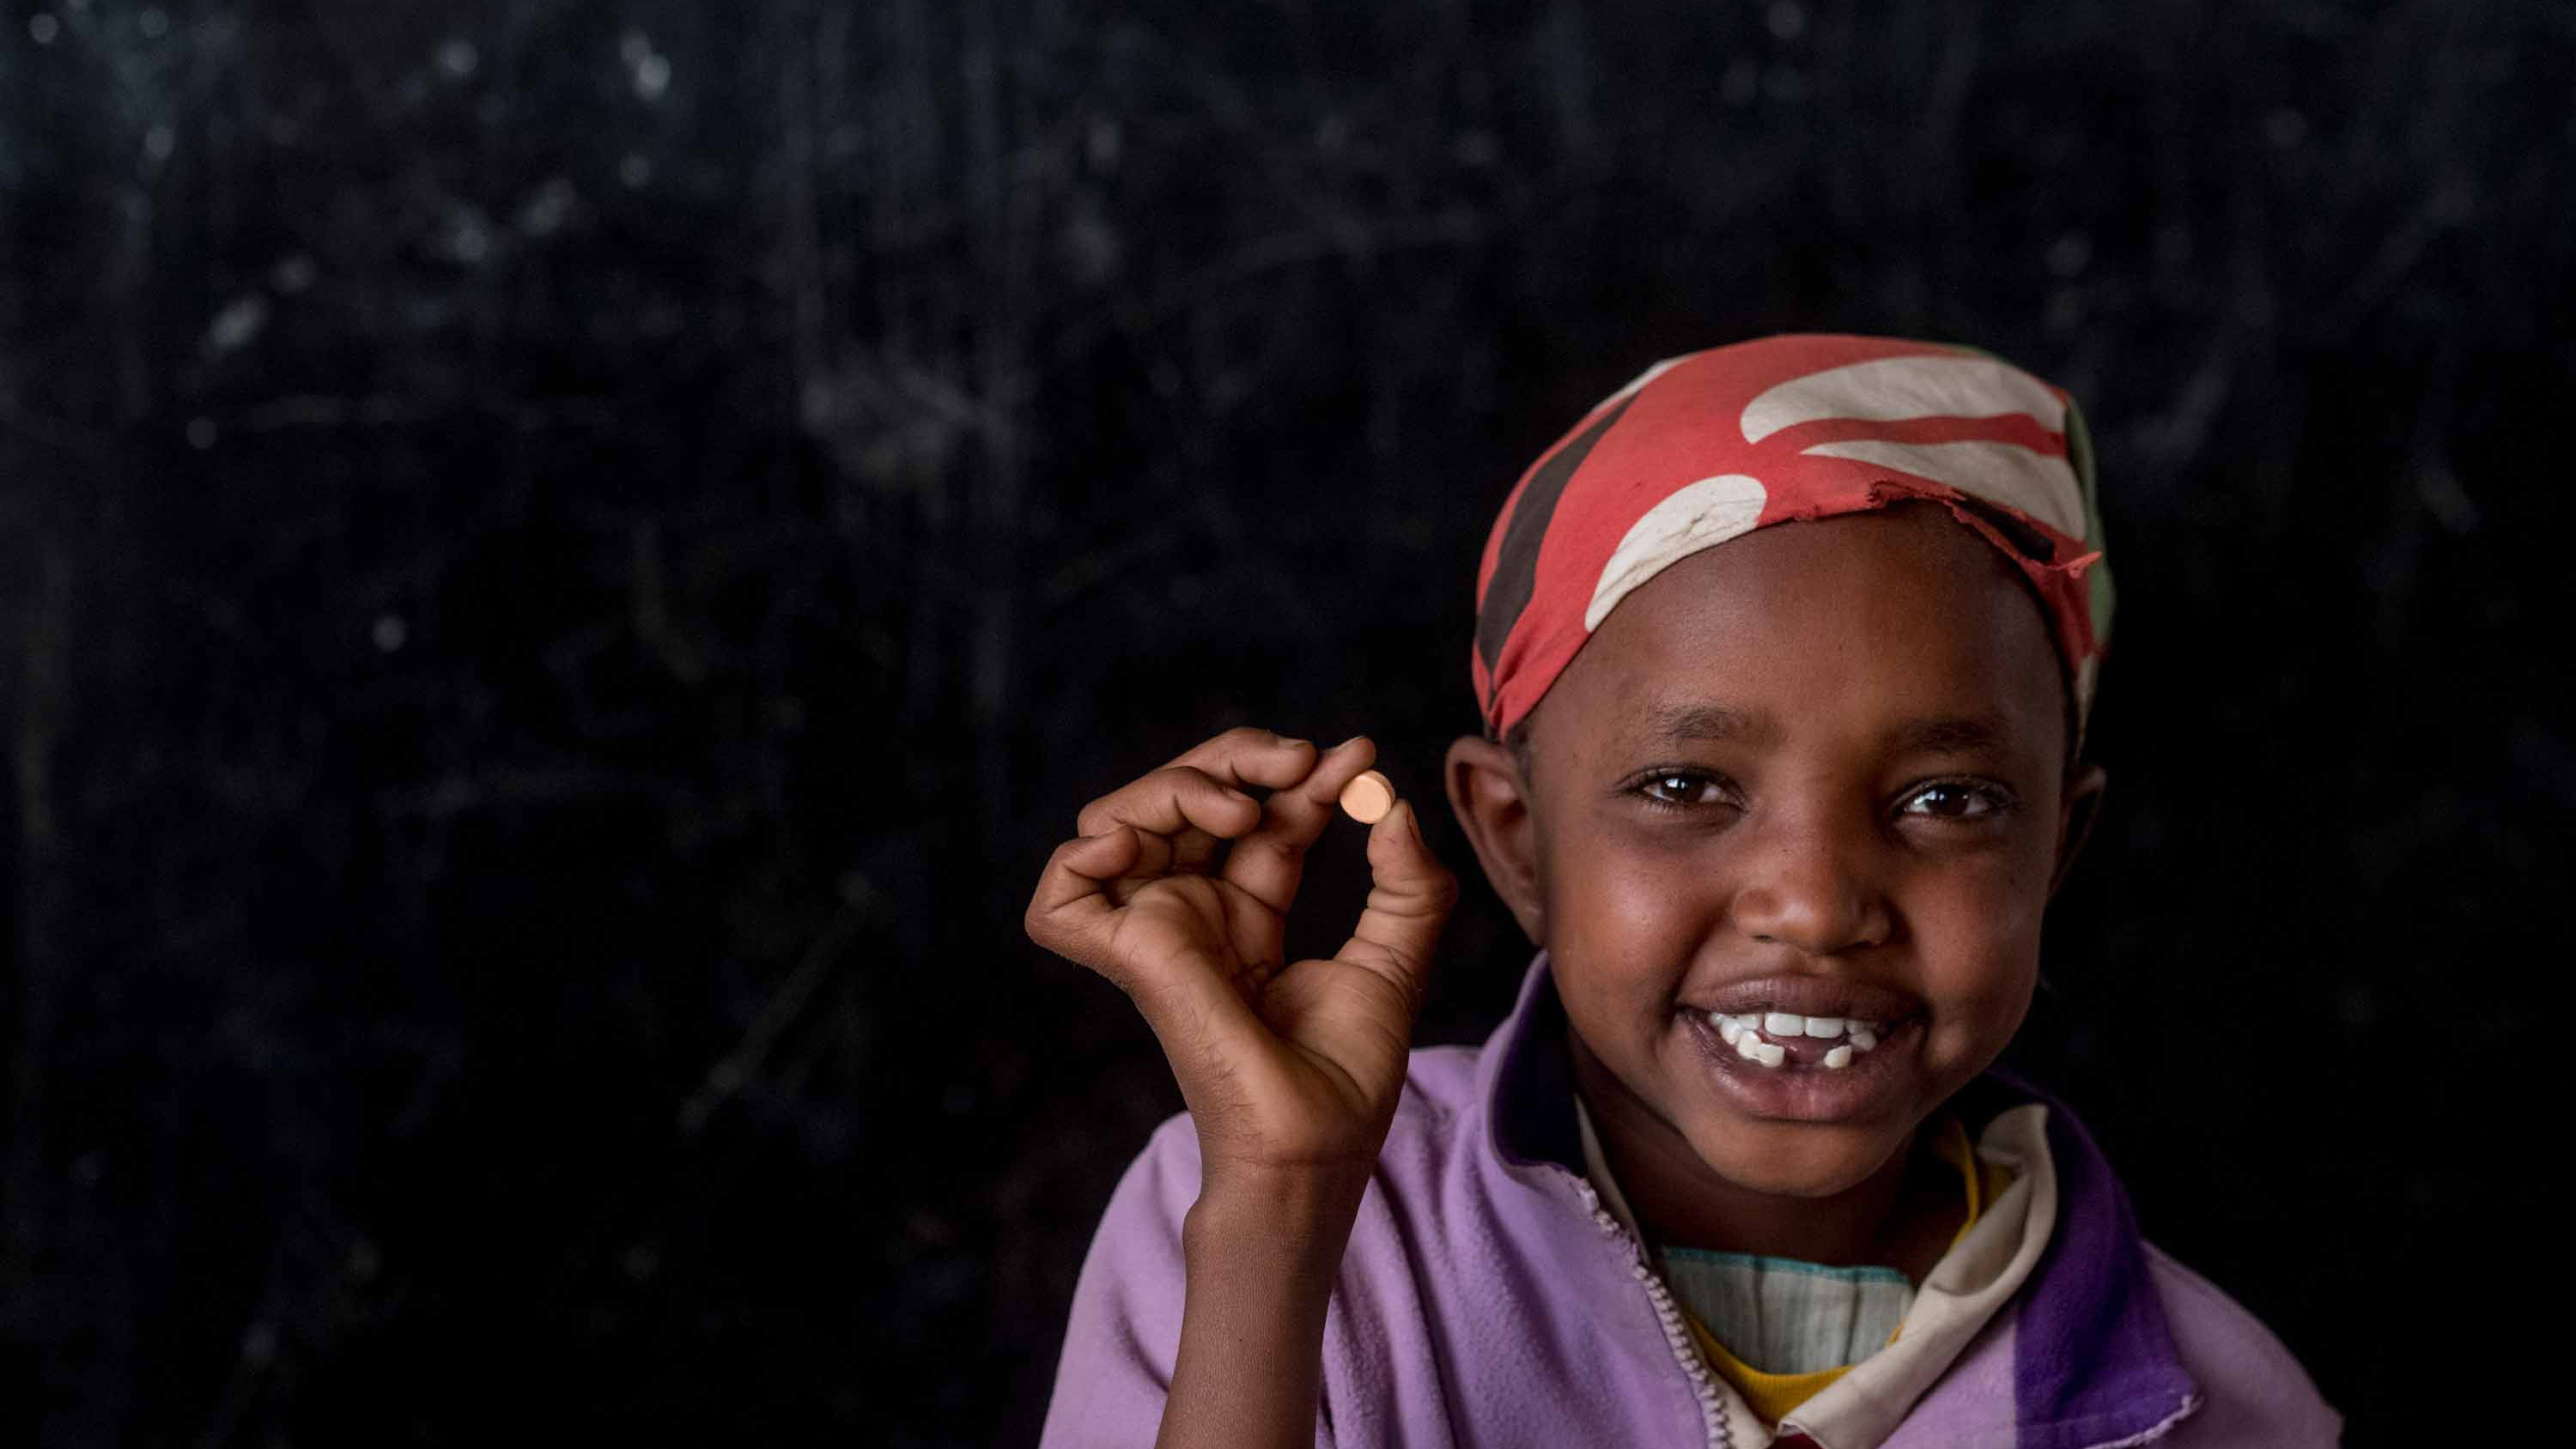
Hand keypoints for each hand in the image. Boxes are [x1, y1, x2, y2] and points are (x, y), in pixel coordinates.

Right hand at [1026, 729, 1458, 1182]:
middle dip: (1238, 758)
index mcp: (1248, 917)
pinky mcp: (1128, 957)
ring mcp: (1156, 933)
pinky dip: (1083, 853)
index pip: (1263, 820)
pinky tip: (1140, 842)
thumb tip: (1393, 804)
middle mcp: (1195, 917)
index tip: (1359, 758)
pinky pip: (1060, 896)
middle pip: (1186, 800)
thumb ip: (1407, 886)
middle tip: (1300, 760)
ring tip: (1241, 811)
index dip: (1304, 780)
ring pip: (1121, 820)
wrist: (1312, 1147)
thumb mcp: (1396, 961)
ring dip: (1177, 787)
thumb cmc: (1344, 1080)